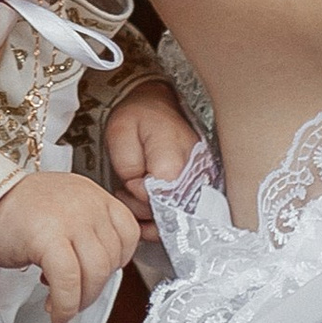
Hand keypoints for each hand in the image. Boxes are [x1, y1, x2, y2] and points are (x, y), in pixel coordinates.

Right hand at [0, 169, 140, 322]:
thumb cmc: (10, 214)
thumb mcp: (60, 210)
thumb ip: (86, 230)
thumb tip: (103, 270)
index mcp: (91, 193)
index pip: (128, 232)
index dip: (118, 262)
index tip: (98, 276)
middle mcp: (85, 201)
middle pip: (112, 258)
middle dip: (94, 289)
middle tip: (75, 300)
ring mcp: (69, 217)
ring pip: (95, 273)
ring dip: (80, 301)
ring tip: (62, 307)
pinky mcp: (47, 236)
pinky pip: (69, 281)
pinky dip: (65, 304)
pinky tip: (55, 311)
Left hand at [101, 82, 204, 223]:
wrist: (158, 103)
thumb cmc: (139, 116)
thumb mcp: (120, 133)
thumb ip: (128, 167)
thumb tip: (142, 193)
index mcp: (174, 164)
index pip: (154, 201)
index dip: (134, 196)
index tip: (126, 182)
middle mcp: (195, 177)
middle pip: (167, 214)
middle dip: (142, 207)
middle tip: (127, 187)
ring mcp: (201, 182)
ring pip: (177, 219)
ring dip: (151, 214)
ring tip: (137, 191)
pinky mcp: (201, 186)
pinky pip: (184, 215)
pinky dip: (163, 217)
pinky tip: (148, 205)